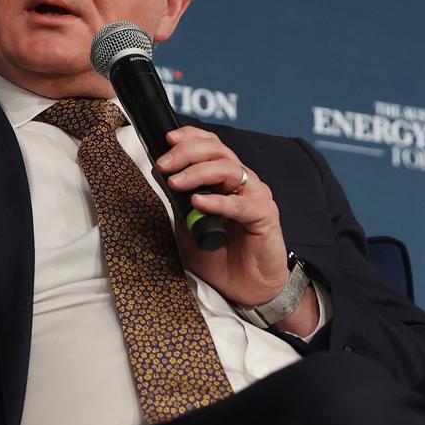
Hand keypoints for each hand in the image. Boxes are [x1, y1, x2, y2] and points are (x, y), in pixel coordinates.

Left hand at [157, 127, 289, 306]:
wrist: (246, 288)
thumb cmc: (220, 256)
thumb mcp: (188, 225)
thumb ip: (178, 202)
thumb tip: (160, 177)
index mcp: (225, 179)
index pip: (211, 145)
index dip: (190, 136)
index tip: (167, 139)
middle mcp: (242, 182)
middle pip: (217, 151)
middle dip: (187, 152)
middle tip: (165, 164)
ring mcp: (255, 196)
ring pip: (228, 169)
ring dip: (198, 173)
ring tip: (176, 182)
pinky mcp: (265, 215)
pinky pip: (240, 203)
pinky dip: (217, 201)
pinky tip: (198, 202)